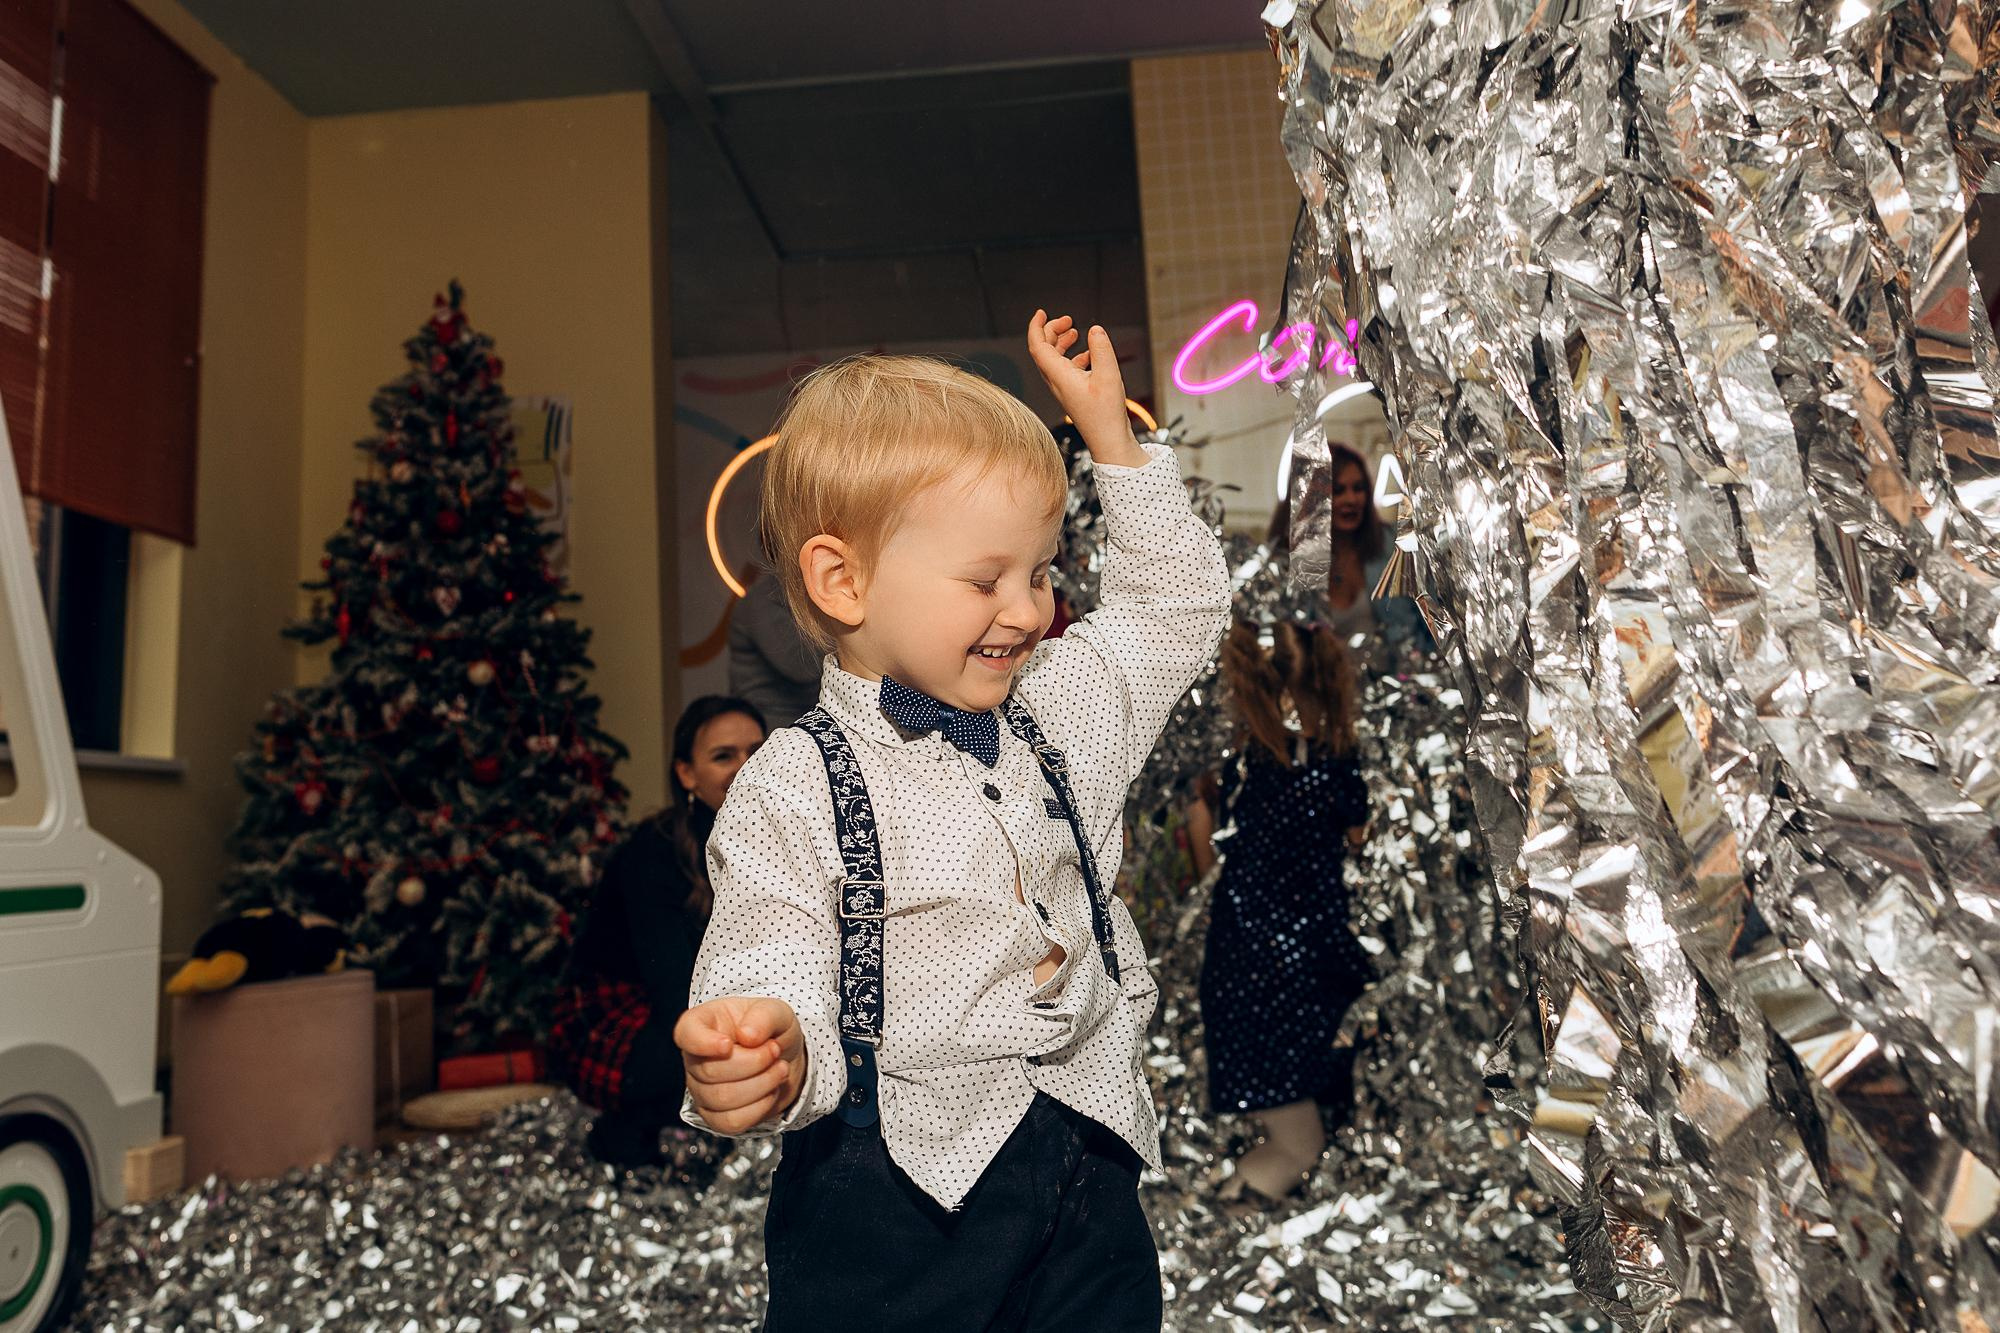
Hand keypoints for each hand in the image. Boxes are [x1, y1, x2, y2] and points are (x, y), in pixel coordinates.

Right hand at [675, 995, 807, 1133]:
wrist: (782, 1058)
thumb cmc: (769, 1030)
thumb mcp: (775, 1011)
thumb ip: (763, 1016)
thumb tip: (747, 1035)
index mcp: (702, 1024)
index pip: (686, 1034)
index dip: (703, 1042)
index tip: (728, 1044)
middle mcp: (695, 1058)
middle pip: (710, 1072)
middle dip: (753, 1063)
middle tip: (775, 1051)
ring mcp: (701, 1090)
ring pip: (723, 1099)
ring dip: (762, 1084)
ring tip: (780, 1068)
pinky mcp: (714, 1116)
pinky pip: (730, 1122)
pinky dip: (759, 1108)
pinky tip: (771, 1091)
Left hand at [1027, 310, 1147, 466]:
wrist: (1108, 440)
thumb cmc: (1106, 414)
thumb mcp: (1108, 376)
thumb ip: (1101, 349)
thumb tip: (1096, 329)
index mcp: (1059, 376)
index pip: (1037, 346)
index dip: (1036, 326)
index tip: (1042, 312)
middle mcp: (1057, 382)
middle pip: (1044, 350)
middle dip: (1053, 331)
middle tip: (1068, 320)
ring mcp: (1064, 388)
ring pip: (1055, 359)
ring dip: (1062, 343)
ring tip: (1075, 332)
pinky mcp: (1073, 394)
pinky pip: (1067, 369)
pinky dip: (1075, 356)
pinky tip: (1089, 355)